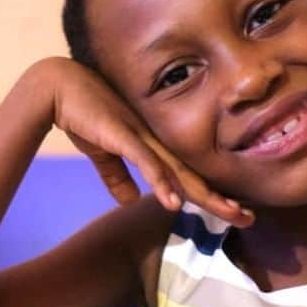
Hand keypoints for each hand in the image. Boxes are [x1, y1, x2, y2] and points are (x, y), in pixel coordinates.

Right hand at [27, 57, 252, 226]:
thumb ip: (117, 177)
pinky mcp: (122, 135)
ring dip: (204, 195)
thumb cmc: (83, 115)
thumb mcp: (102, 154)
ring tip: (228, 213)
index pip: (187, 176)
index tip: (233, 213)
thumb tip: (131, 201)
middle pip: (193, 176)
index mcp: (153, 146)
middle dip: (221, 199)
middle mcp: (155, 141)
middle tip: (248, 218)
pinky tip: (173, 203)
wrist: (59, 88)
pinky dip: (160, 182)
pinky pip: (146, 161)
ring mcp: (142, 136)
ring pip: (179, 172)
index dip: (210, 195)